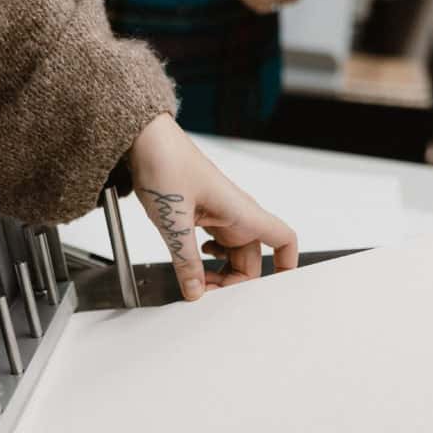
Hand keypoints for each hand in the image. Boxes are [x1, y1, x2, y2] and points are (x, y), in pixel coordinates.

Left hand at [128, 114, 298, 298]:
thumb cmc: (165, 163)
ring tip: (195, 282)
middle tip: (206, 293)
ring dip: (218, 272)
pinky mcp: (203, 214)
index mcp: (241, 212)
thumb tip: (195, 291)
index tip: (277, 288)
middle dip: (233, 282)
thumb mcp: (174, 221)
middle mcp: (236, 214)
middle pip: (252, 259)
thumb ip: (186, 260)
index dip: (287, 265)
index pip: (283, 239)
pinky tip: (190, 261)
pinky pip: (215, 244)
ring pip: (231, 254)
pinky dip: (204, 260)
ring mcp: (220, 214)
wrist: (145, 139)